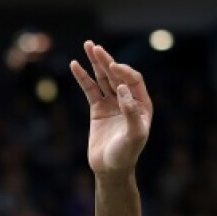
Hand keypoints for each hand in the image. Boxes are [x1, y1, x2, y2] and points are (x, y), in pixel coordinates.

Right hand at [70, 41, 152, 174]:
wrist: (110, 169)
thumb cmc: (126, 155)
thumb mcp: (134, 136)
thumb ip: (132, 113)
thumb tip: (124, 88)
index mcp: (142, 105)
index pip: (133, 81)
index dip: (123, 72)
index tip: (112, 68)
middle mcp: (128, 101)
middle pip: (117, 75)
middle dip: (106, 61)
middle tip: (95, 47)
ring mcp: (112, 103)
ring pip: (103, 78)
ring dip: (95, 63)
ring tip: (88, 45)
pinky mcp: (98, 109)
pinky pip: (90, 90)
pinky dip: (83, 78)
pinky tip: (75, 65)